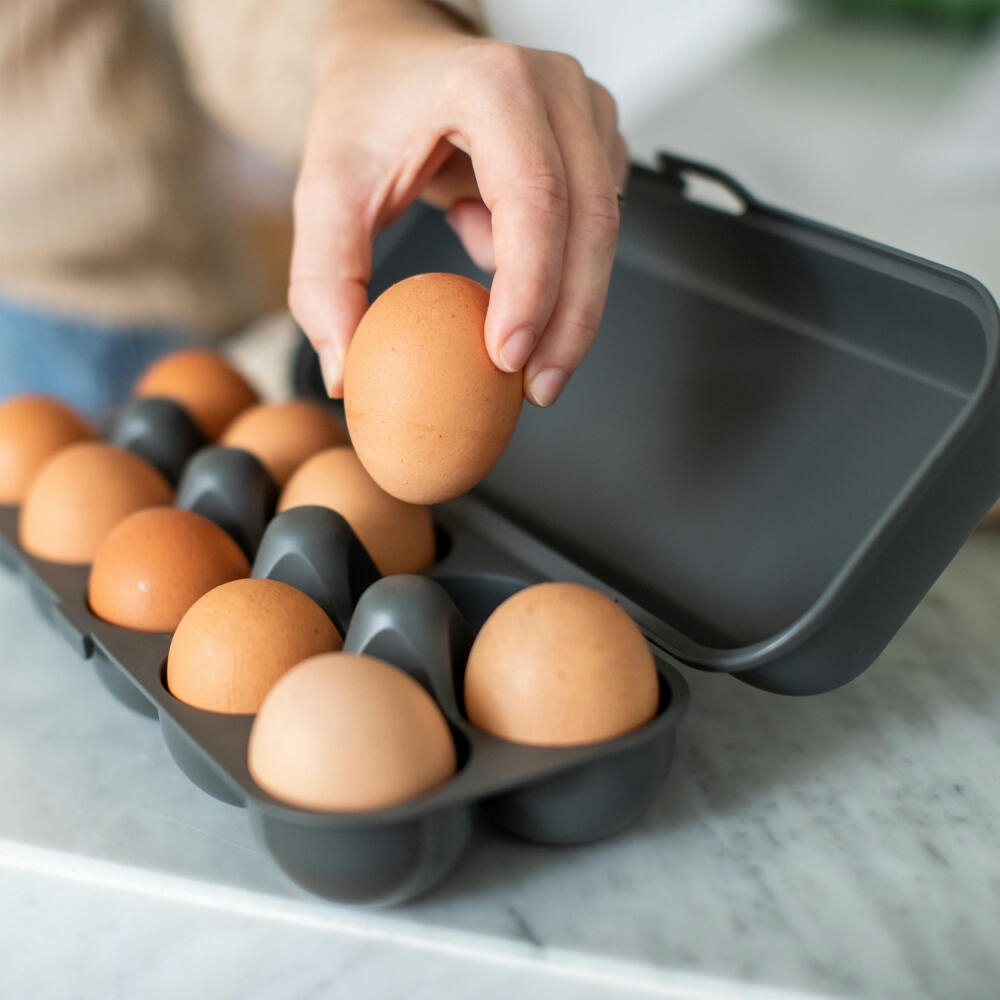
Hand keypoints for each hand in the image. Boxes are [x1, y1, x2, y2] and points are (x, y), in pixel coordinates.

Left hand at [289, 0, 627, 404]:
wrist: (395, 57)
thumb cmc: (369, 108)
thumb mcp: (327, 189)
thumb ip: (326, 281)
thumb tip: (348, 370)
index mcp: (493, 84)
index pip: (535, 199)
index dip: (532, 288)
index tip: (507, 357)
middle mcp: (556, 89)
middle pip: (592, 223)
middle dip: (569, 322)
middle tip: (537, 388)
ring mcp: (587, 111)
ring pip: (606, 230)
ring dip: (569, 306)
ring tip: (518, 349)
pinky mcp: (598, 141)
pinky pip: (599, 224)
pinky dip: (563, 271)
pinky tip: (505, 266)